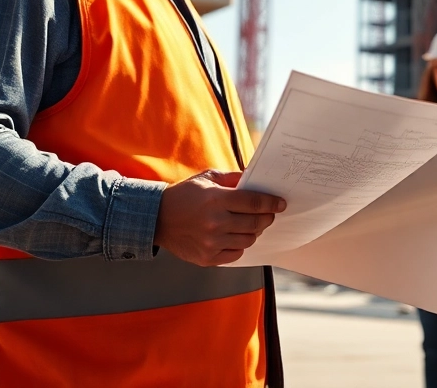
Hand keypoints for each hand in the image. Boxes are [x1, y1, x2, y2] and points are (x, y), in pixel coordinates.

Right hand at [154, 170, 285, 266]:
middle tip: (268, 214)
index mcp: (216, 199)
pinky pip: (235, 254)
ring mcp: (211, 242)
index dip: (271, 203)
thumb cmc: (184, 195)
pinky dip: (239, 245)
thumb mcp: (207, 178)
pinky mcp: (207, 258)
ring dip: (253, 232)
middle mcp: (215, 222)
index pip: (254, 202)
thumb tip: (256, 179)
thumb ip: (233, 178)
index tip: (281, 203)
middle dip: (267, 218)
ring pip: (248, 240)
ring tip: (249, 225)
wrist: (156, 218)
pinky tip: (234, 236)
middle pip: (255, 223)